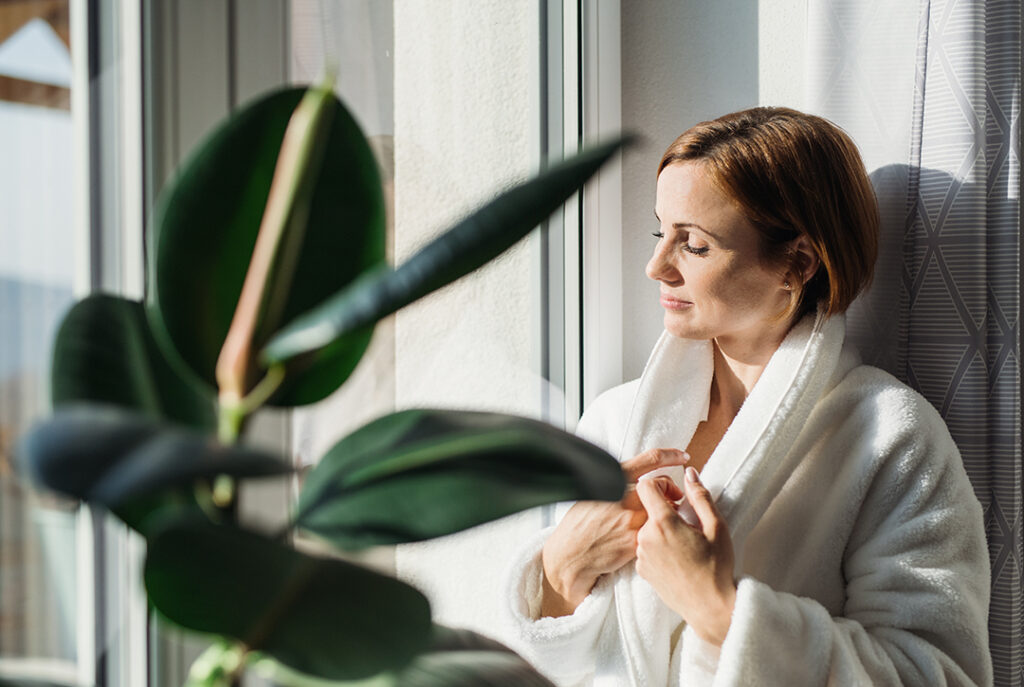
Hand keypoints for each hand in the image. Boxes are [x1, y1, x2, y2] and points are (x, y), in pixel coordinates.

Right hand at [540, 448, 687, 616]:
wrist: (572, 555)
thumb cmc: (578, 525)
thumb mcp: (591, 492)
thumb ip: (613, 482)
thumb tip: (633, 478)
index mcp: (613, 479)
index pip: (650, 459)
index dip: (671, 455)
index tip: (683, 456)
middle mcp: (625, 495)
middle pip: (663, 484)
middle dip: (670, 490)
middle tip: (671, 497)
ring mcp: (633, 518)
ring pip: (665, 508)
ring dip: (667, 512)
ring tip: (659, 520)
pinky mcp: (638, 540)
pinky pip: (659, 530)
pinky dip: (660, 531)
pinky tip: (653, 537)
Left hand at [635, 467, 736, 645]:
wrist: (709, 607)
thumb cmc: (717, 568)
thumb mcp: (717, 527)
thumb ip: (700, 496)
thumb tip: (689, 473)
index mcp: (663, 523)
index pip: (645, 485)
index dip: (661, 484)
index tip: (677, 496)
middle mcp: (645, 537)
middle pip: (647, 508)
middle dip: (665, 509)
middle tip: (688, 524)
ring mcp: (641, 555)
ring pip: (646, 528)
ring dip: (661, 529)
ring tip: (684, 543)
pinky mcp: (641, 570)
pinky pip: (645, 547)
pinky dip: (658, 546)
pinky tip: (677, 558)